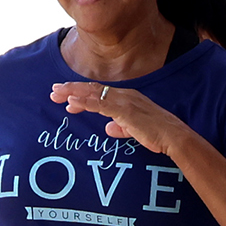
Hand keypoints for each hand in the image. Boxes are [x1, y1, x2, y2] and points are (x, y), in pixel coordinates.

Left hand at [51, 80, 190, 157]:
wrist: (172, 136)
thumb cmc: (157, 134)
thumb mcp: (135, 130)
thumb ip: (120, 128)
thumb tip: (108, 128)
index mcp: (127, 98)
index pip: (99, 92)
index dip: (81, 94)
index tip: (66, 99)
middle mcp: (124, 95)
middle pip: (92, 88)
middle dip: (71, 89)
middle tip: (53, 91)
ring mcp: (124, 101)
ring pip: (92, 93)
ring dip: (72, 93)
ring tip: (56, 94)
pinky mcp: (123, 110)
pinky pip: (99, 104)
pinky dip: (84, 102)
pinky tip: (71, 102)